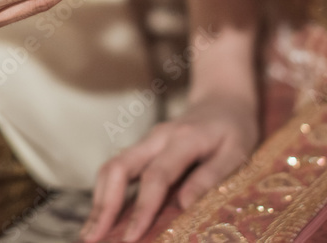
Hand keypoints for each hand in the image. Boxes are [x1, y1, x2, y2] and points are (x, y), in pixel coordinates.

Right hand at [81, 95, 258, 242]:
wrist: (223, 98)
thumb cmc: (235, 128)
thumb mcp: (237, 153)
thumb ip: (210, 177)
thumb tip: (183, 206)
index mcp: (183, 139)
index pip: (156, 176)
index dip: (141, 209)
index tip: (130, 238)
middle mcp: (157, 138)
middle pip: (118, 168)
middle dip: (102, 205)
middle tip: (92, 238)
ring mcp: (146, 142)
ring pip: (111, 168)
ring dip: (98, 201)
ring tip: (90, 234)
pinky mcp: (143, 149)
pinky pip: (117, 170)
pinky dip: (105, 193)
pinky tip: (101, 216)